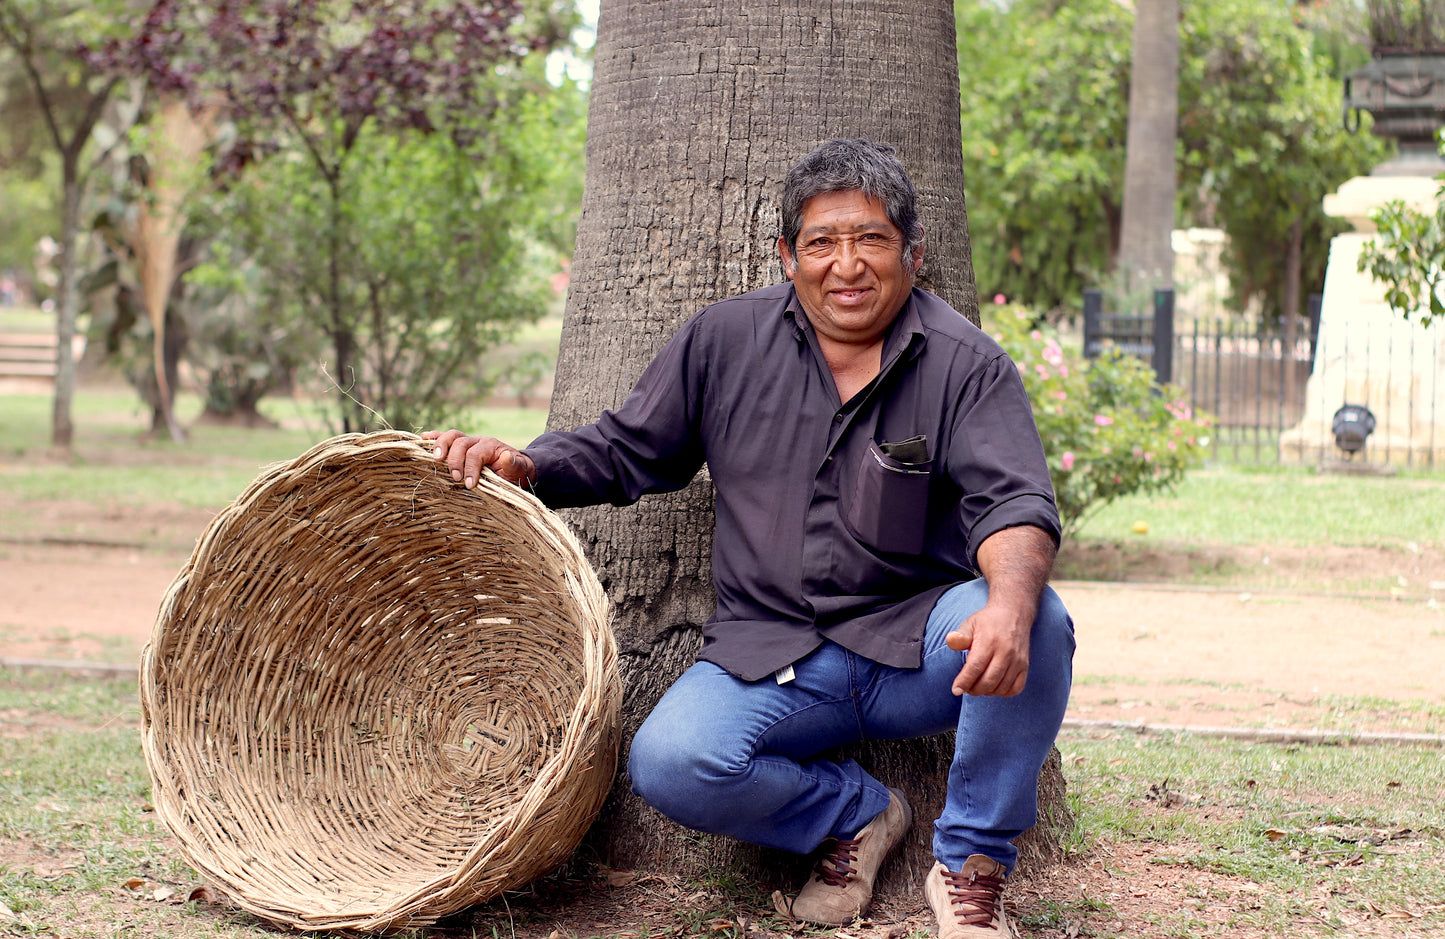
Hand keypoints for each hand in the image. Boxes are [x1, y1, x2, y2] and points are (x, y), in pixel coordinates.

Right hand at [421, 429, 535, 488]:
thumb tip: (506, 456)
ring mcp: (467, 441)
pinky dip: (434, 437)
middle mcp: (477, 440)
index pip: (476, 454)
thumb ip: (513, 464)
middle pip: (461, 442)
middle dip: (455, 460)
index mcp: (491, 446)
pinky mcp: (459, 446)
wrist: (515, 467)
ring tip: (436, 459)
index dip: (470, 468)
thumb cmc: (515, 471)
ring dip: (441, 446)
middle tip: (455, 477)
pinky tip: (423, 439)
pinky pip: (445, 437)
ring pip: (451, 436)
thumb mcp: (519, 469)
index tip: (468, 485)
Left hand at [945, 601, 1031, 697]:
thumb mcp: (970, 623)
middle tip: (966, 688)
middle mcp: (1006, 652)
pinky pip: (1016, 688)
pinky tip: (994, 687)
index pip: (975, 667)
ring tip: (977, 687)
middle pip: (988, 681)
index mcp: (989, 642)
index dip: (964, 681)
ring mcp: (1017, 661)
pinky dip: (1004, 693)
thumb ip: (960, 635)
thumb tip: (951, 641)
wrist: (1014, 614)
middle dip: (974, 689)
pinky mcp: (1025, 666)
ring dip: (987, 692)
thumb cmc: (988, 621)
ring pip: (1001, 687)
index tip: (956, 690)